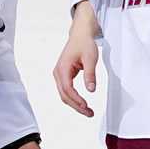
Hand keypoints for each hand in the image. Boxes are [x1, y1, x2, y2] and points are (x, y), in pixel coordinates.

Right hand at [53, 0, 100, 116]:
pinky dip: (74, 98)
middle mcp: (58, 72)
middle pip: (64, 95)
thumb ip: (90, 74)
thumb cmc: (84, 43)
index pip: (67, 89)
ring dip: (75, 104)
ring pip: (64, 94)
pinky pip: (66, 91)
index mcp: (62, 68)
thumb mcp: (90, 58)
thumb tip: (91, 89)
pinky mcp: (63, 76)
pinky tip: (82, 103)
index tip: (86, 106)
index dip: (76, 99)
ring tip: (87, 111)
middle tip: (89, 113)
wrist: (80, 35)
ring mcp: (59, 75)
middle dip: (76, 106)